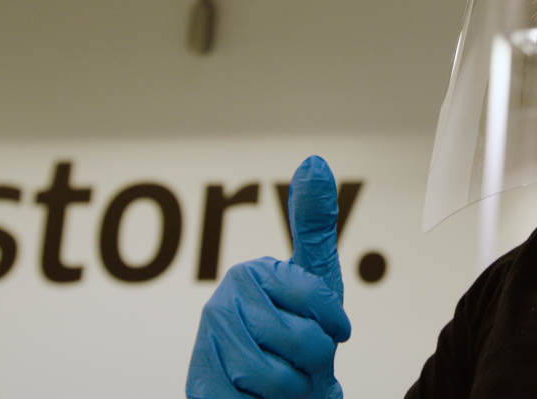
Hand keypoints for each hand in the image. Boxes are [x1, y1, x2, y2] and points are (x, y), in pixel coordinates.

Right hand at [187, 156, 351, 398]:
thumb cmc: (294, 331)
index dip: (334, 324)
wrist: (266, 392)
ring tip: (284, 377)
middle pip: (306, 341)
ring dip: (296, 388)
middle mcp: (220, 306)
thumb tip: (314, 161)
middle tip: (300, 357)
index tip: (331, 329)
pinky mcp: (202, 389)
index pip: (319, 300)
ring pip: (285, 380)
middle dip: (316, 359)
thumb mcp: (314, 277)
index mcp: (250, 274)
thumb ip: (314, 222)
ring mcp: (208, 349)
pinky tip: (260, 397)